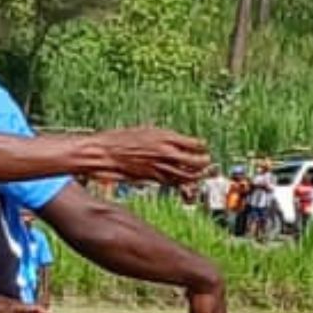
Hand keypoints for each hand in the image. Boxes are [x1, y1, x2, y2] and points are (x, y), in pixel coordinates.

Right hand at [96, 128, 210, 185]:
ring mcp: (159, 166)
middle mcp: (165, 152)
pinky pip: (173, 181)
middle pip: (195, 160)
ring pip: (186, 174)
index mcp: (165, 136)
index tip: (203, 146)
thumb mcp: (146, 131)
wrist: (105, 152)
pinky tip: (184, 180)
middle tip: (207, 161)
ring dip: (196, 175)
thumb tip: (176, 142)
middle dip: (204, 162)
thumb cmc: (121, 138)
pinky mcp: (152, 178)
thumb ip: (163, 138)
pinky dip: (181, 182)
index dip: (201, 146)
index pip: (194, 143)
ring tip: (200, 173)